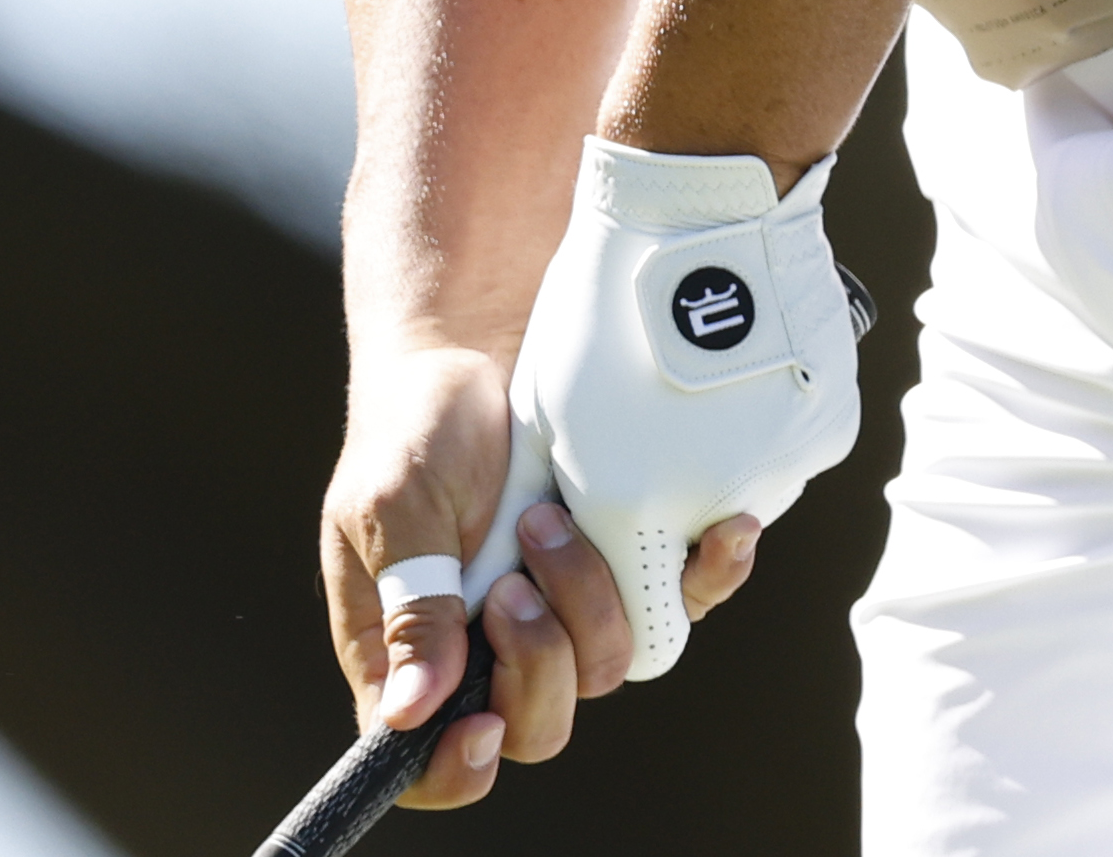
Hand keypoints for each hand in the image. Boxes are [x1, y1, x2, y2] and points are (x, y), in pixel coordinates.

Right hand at [319, 335, 764, 805]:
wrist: (480, 342)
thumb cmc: (416, 424)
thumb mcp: (394, 506)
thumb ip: (410, 605)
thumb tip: (409, 711)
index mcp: (414, 652)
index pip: (427, 758)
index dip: (455, 769)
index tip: (481, 724)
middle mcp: (492, 646)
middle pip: (537, 723)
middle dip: (536, 661)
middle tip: (513, 580)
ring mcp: (564, 607)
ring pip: (608, 666)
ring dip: (590, 600)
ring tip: (551, 519)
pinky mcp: (625, 560)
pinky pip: (681, 601)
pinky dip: (705, 573)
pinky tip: (717, 530)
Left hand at [518, 139, 871, 679]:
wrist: (704, 207)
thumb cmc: (603, 302)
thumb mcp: (553, 410)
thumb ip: (565, 501)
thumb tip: (566, 555)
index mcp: (634, 508)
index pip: (640, 635)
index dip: (617, 609)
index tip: (600, 556)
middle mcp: (718, 508)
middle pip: (692, 564)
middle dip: (666, 525)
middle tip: (642, 442)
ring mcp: (783, 470)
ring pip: (744, 504)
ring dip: (716, 469)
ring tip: (689, 377)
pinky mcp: (828, 434)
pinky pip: (786, 457)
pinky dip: (762, 427)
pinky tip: (737, 364)